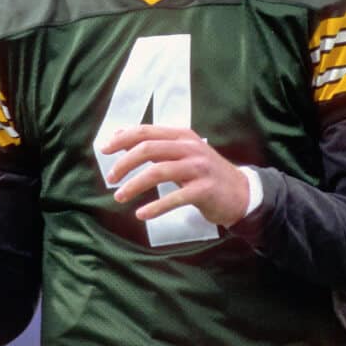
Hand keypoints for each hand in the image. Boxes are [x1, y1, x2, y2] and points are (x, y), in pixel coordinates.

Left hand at [100, 125, 249, 227]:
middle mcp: (190, 148)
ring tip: (120, 197)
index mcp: (182, 136)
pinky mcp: (204, 190)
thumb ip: (155, 145)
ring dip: (135, 185)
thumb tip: (119, 135)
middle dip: (124, 163)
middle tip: (110, 178)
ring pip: (158, 172)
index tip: (104, 150)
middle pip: (149, 149)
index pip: (146, 131)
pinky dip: (155, 207)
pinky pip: (175, 198)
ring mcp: (198, 168)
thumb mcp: (183, 154)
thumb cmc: (206, 174)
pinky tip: (142, 214)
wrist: (241, 193)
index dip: (122, 139)